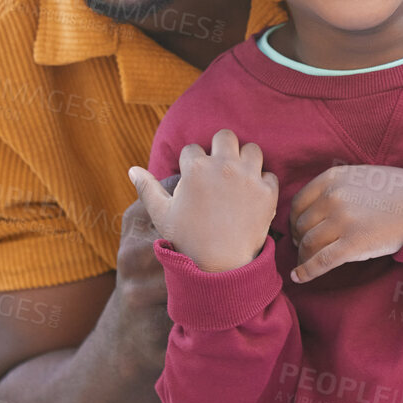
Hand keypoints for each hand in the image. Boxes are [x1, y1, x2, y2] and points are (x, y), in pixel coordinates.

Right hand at [129, 130, 277, 272]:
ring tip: (239, 177)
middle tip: (220, 168)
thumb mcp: (162, 214)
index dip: (191, 163)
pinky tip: (253, 196)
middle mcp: (223, 166)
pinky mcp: (267, 192)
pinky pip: (270, 175)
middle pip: (225, 136)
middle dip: (221, 148)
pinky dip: (263, 183)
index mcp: (194, 168)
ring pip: (252, 149)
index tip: (195, 179)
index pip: (192, 148)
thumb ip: (147, 188)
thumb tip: (132, 170)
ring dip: (245, 160)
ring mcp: (247, 178)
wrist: (220, 267)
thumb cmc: (187, 240)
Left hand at [287, 164, 402, 283]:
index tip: (298, 231)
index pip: (298, 204)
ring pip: (308, 244)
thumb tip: (309, 211)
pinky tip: (298, 277)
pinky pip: (321, 261)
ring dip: (304, 257)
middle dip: (299, 240)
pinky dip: (306, 272)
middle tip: (303, 249)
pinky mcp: (354, 244)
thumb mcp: (359, 177)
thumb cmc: (394, 192)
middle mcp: (333, 197)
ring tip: (306, 263)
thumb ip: (334, 188)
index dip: (294, 221)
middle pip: (301, 226)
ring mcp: (343, 221)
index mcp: (332, 179)